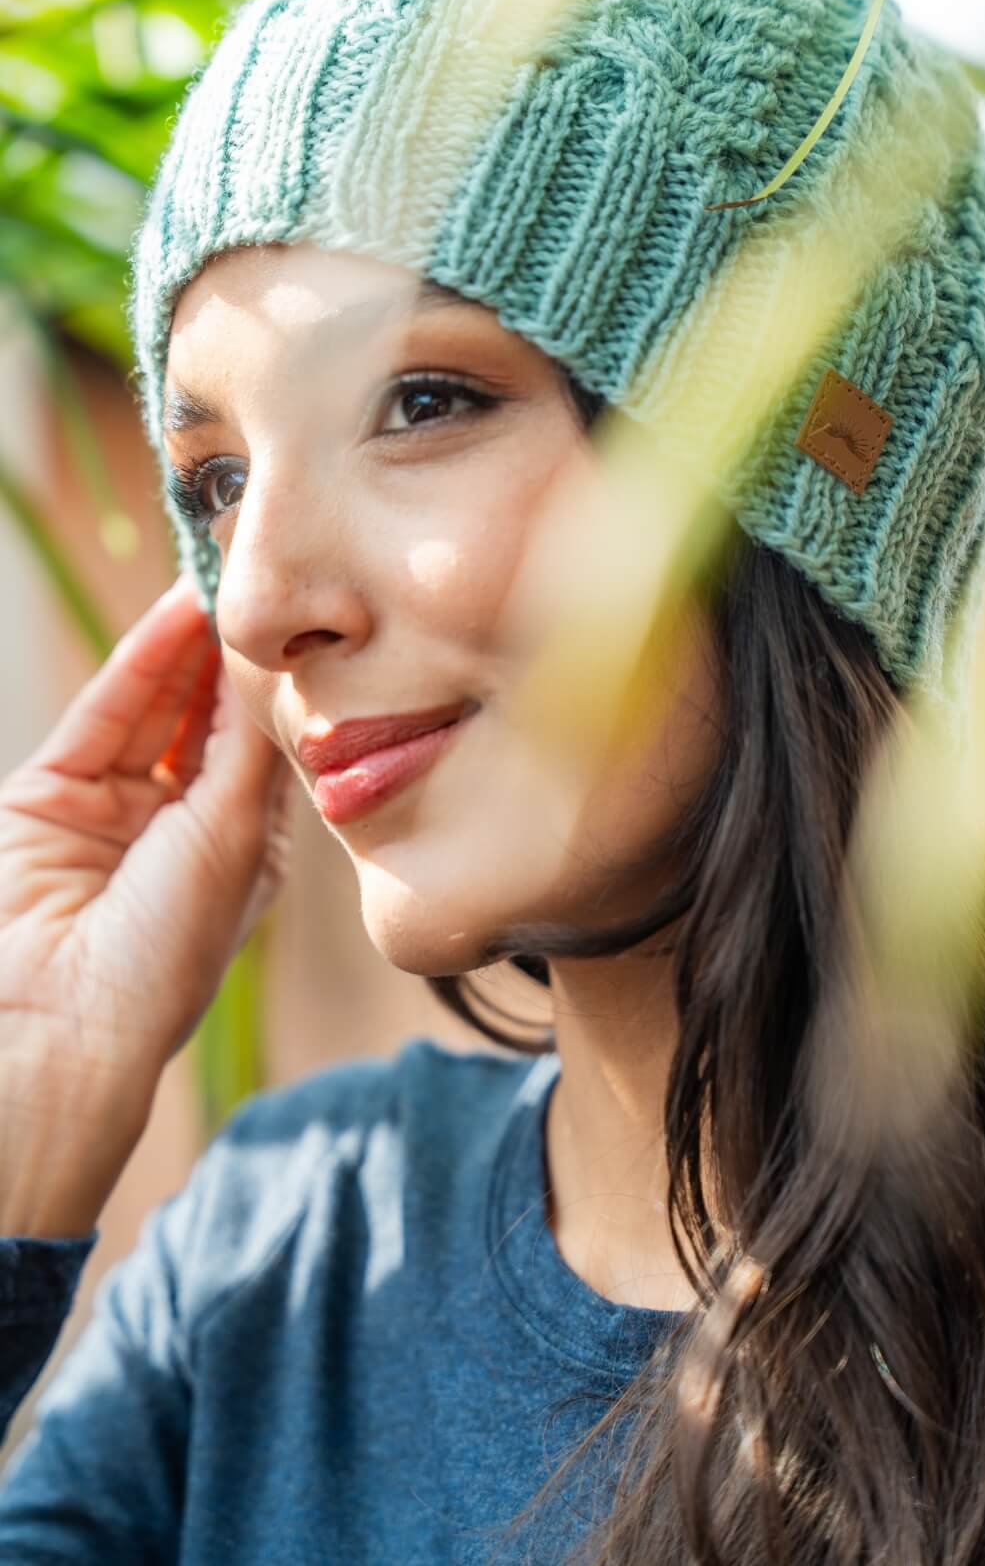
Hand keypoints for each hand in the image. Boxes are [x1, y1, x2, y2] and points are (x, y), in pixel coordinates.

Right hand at [0, 576, 292, 1232]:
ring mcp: (117, 810)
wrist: (61, 1023)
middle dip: (237, 655)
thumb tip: (281, 669)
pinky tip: (181, 611)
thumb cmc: (170, 953)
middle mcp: (183, 828)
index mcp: (243, 852)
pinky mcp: (53, 796)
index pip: (266, 750)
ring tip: (229, 576)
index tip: (317, 621)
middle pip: (211, 720)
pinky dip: (143, 660)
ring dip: (194, 645)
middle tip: (269, 580)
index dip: (283, 687)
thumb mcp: (235, 839)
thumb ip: (251, 748)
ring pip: (161, 708)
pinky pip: (108, 714)